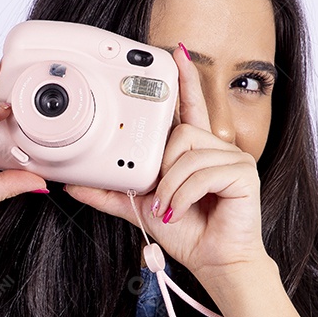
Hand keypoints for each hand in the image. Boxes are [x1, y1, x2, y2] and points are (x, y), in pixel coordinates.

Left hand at [62, 47, 269, 285]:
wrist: (215, 262)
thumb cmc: (188, 232)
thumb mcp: (141, 208)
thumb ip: (111, 192)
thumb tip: (73, 184)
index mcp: (196, 151)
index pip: (190, 108)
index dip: (185, 80)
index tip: (177, 54)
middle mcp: (217, 148)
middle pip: (180, 132)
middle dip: (162, 168)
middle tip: (160, 196)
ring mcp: (234, 159)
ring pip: (187, 154)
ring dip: (170, 188)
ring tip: (169, 209)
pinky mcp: (244, 173)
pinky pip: (202, 173)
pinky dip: (184, 196)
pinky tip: (182, 211)